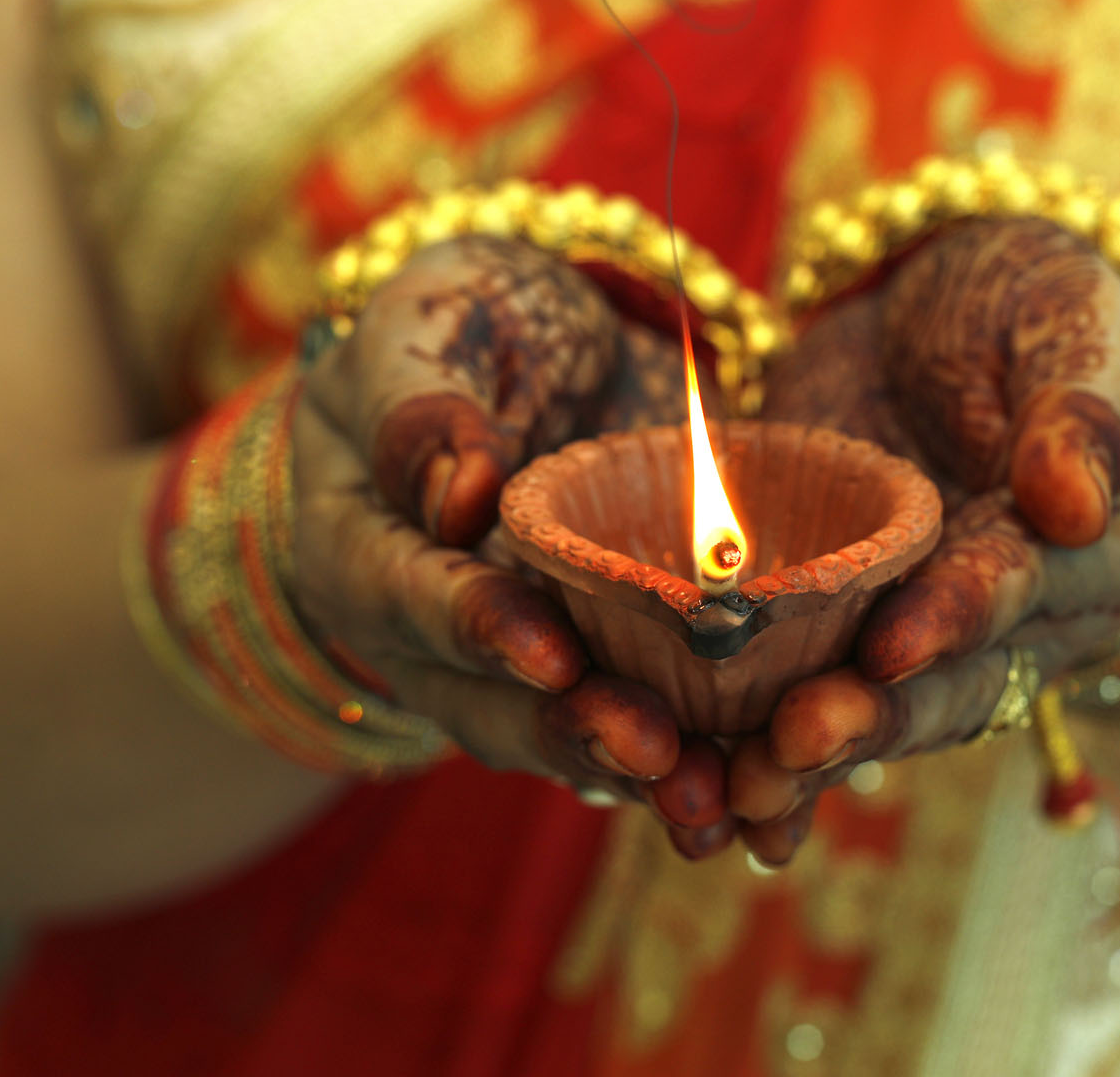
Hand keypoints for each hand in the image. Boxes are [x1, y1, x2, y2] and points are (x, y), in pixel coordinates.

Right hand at [289, 236, 727, 840]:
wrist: (534, 356)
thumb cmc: (463, 321)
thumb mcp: (428, 325)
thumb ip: (423, 405)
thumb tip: (459, 495)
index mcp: (358, 547)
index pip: (408, 596)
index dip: (479, 628)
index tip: (551, 654)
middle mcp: (425, 637)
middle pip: (489, 704)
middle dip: (576, 732)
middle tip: (654, 752)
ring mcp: (510, 668)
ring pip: (562, 739)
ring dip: (639, 773)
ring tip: (714, 798)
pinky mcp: (594, 669)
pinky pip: (633, 731)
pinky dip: (695, 760)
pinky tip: (761, 790)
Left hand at [728, 217, 1119, 862]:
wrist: (939, 308)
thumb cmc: (1029, 302)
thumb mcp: (1072, 323)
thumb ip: (1081, 409)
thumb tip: (1077, 506)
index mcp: (1084, 555)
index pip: (1017, 588)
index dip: (955, 619)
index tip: (892, 646)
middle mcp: (1013, 622)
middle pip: (945, 685)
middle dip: (869, 719)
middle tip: (793, 743)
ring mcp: (925, 634)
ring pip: (877, 713)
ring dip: (809, 758)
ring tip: (738, 794)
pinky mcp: (847, 630)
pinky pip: (813, 697)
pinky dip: (764, 751)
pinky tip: (711, 805)